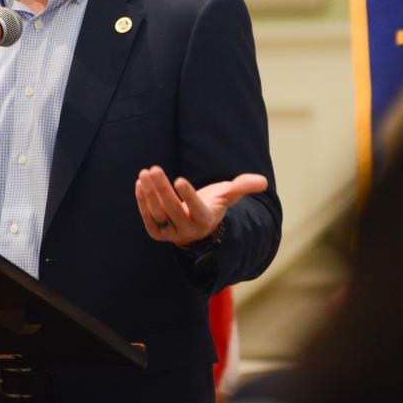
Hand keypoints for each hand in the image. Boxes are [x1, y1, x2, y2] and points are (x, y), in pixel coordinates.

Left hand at [135, 165, 268, 246]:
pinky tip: (140, 184)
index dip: (188, 196)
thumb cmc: (214, 205)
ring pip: (158, 213)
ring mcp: (172, 233)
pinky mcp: (158, 233)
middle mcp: (188, 229)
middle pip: (172, 210)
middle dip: (162, 189)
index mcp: (206, 220)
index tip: (180, 180)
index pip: (196, 209)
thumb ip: (243, 186)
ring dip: (150, 193)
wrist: (198, 226)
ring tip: (146, 173)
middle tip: (154, 169)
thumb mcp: (229, 195)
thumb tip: (262, 181)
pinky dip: (142, 202)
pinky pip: (148, 219)